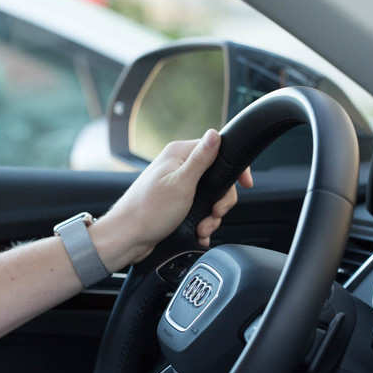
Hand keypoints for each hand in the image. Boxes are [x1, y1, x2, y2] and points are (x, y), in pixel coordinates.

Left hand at [91, 130, 252, 270]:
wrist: (127, 238)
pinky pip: (198, 210)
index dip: (233, 169)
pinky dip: (202, 223)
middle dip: (220, 201)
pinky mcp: (175, 203)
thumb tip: (215, 134)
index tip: (244, 184)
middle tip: (215, 213)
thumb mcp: (182, 183)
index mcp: (178, 154)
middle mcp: (177, 167)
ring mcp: (176, 186)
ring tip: (202, 228)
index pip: (217, 150)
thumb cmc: (148, 211)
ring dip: (211, 216)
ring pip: (209, 197)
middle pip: (216, 177)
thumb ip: (201, 159)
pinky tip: (199, 233)